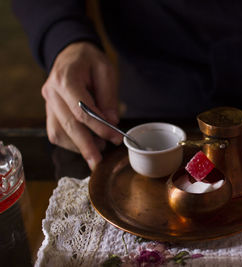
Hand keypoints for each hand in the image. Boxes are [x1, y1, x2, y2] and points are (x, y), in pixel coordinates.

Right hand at [41, 42, 121, 169]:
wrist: (71, 54)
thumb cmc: (90, 61)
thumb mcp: (106, 71)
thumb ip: (108, 96)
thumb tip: (111, 121)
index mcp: (65, 79)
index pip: (82, 111)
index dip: (99, 128)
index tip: (115, 138)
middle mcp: (51, 92)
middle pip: (68, 126)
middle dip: (86, 146)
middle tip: (99, 162)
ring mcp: (47, 103)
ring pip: (59, 132)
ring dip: (78, 146)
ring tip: (98, 151)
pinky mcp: (49, 111)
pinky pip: (56, 132)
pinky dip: (71, 142)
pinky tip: (86, 144)